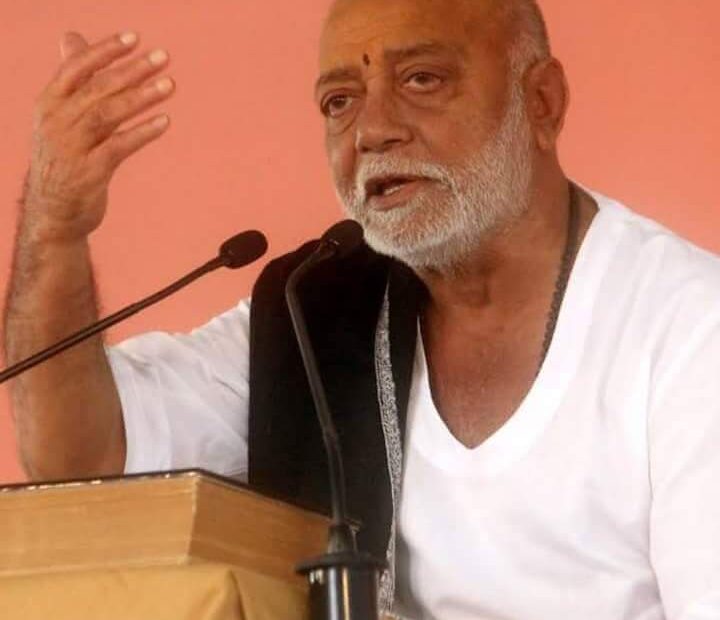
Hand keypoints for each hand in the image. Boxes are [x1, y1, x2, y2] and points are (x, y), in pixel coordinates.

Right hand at [23, 31, 173, 241]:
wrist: (53, 211)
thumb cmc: (64, 157)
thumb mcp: (61, 116)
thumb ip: (73, 80)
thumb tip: (73, 38)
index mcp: (49, 102)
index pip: (76, 67)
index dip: (106, 50)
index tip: (135, 38)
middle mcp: (56, 121)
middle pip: (98, 88)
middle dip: (133, 70)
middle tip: (163, 57)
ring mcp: (71, 147)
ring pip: (109, 114)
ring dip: (142, 97)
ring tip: (170, 85)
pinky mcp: (90, 172)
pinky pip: (120, 146)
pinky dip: (143, 132)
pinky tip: (165, 121)